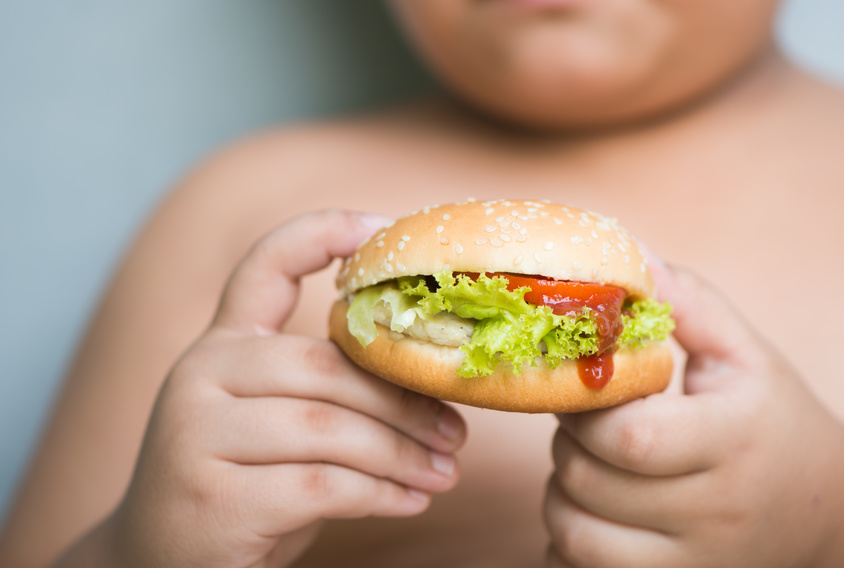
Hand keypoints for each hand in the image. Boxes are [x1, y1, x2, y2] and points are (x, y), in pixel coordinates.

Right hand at [102, 210, 466, 567]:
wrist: (160, 562)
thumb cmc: (239, 485)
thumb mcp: (273, 424)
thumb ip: (324, 392)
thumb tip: (427, 386)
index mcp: (220, 346)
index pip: (265, 265)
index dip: (323, 233)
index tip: (382, 227)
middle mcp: (201, 376)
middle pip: (324, 364)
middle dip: (403, 400)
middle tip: (456, 433)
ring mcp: (197, 434)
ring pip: (329, 426)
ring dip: (402, 453)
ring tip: (445, 472)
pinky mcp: (213, 498)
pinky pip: (322, 485)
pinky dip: (380, 493)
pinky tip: (409, 500)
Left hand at [544, 261, 843, 566]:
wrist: (823, 514)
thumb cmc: (772, 423)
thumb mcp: (744, 357)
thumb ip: (689, 304)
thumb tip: (633, 254)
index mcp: (734, 441)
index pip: (630, 437)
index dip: (585, 411)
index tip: (586, 391)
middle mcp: (717, 513)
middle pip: (588, 482)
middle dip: (566, 444)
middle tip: (586, 426)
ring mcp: (694, 565)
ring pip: (574, 533)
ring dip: (561, 494)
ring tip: (591, 469)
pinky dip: (568, 542)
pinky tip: (597, 514)